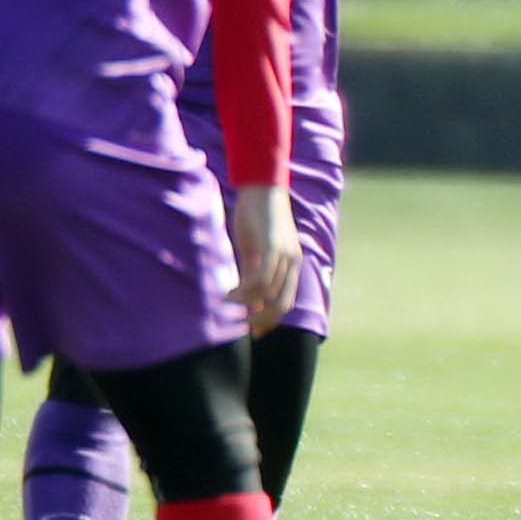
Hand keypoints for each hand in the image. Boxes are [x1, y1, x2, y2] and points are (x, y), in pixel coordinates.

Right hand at [227, 181, 300, 336]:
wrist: (261, 186)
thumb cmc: (256, 216)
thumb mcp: (255, 250)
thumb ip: (253, 273)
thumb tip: (249, 301)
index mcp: (292, 264)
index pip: (286, 302)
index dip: (271, 320)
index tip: (255, 333)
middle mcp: (292, 262)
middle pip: (281, 304)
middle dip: (262, 320)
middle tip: (242, 326)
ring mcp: (284, 255)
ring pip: (267, 294)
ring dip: (246, 304)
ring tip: (227, 301)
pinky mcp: (271, 246)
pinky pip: (260, 279)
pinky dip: (244, 292)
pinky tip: (229, 293)